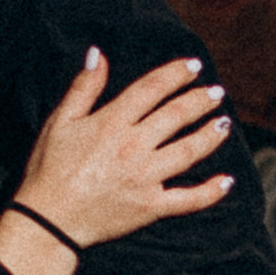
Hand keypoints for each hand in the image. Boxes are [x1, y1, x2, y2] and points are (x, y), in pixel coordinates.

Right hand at [11, 51, 232, 251]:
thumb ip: (83, 88)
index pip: (152, 89)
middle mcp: (134, 146)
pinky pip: (188, 199)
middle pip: (176, 116)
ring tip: (225, 123)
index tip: (194, 66)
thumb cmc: (48, 169)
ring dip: (210, 135)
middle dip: (200, 101)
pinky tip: (227, 181)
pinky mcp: (151, 207)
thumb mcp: (59, 122)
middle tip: (217, 92)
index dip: (176, 74)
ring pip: (188, 151)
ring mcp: (146, 177)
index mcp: (112, 122)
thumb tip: (99, 54)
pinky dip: (210, 191)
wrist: (48, 220)